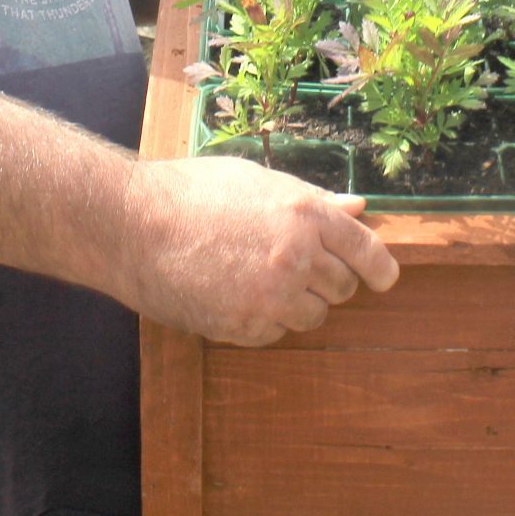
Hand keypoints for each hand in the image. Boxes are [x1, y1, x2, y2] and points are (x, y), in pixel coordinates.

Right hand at [123, 157, 400, 346]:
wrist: (131, 226)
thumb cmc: (191, 193)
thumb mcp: (257, 182)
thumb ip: (311, 200)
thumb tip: (357, 207)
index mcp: (304, 214)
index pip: (365, 250)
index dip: (380, 268)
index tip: (383, 279)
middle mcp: (296, 257)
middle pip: (342, 288)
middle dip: (324, 280)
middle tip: (288, 265)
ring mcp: (270, 297)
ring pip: (312, 316)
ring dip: (294, 303)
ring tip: (252, 277)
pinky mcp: (244, 327)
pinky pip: (274, 333)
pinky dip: (261, 320)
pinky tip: (230, 294)